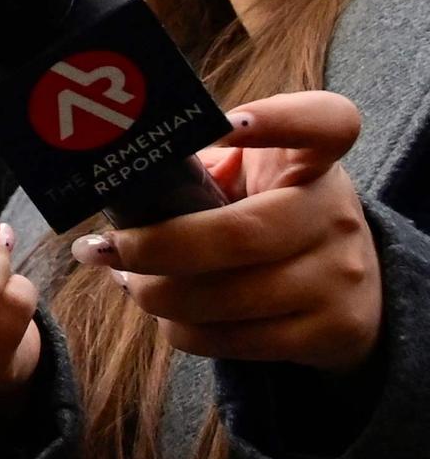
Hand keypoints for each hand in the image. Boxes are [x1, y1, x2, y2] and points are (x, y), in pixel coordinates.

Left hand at [72, 90, 380, 372]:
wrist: (354, 291)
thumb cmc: (274, 215)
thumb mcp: (258, 175)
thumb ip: (204, 161)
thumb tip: (116, 169)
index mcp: (315, 160)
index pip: (324, 123)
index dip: (277, 119)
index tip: (221, 122)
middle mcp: (337, 215)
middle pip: (239, 233)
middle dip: (155, 247)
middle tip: (104, 249)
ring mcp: (340, 277)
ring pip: (230, 296)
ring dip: (158, 294)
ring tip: (127, 280)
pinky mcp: (333, 332)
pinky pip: (238, 339)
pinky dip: (184, 330)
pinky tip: (166, 315)